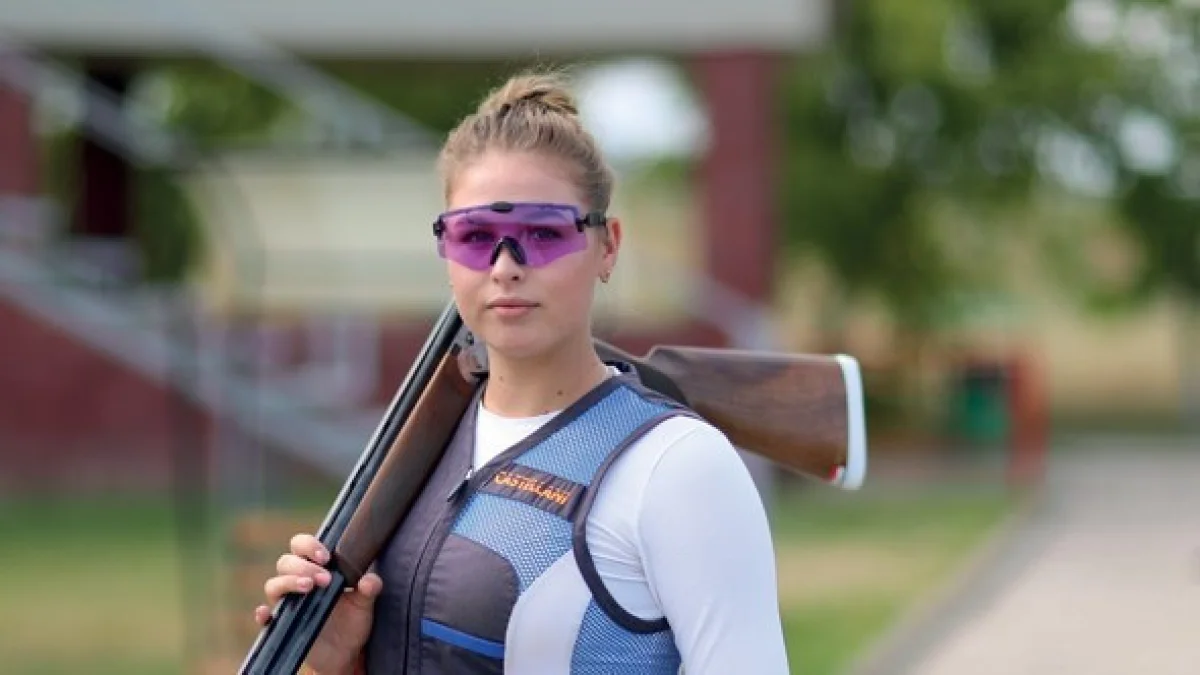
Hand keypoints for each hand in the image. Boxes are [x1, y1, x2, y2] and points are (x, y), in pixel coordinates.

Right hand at [255, 533, 382, 673]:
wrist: (348, 652)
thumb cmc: (353, 620)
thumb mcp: (365, 603)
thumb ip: (370, 588)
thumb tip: (369, 581)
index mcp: (316, 568)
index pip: (301, 546)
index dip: (309, 545)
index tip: (326, 557)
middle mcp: (297, 582)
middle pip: (285, 562)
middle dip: (304, 566)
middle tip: (325, 578)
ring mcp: (288, 603)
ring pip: (273, 585)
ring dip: (288, 582)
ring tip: (309, 587)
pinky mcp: (282, 625)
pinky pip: (264, 618)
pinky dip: (262, 614)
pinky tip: (267, 613)